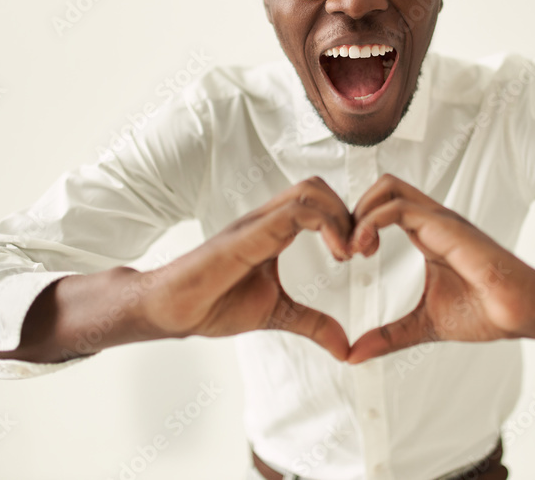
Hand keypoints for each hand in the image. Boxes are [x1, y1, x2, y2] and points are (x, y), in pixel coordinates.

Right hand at [140, 176, 352, 360]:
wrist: (171, 311)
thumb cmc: (213, 305)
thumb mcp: (277, 314)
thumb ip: (312, 323)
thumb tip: (344, 347)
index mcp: (272, 230)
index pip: (317, 200)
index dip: (346, 219)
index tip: (361, 253)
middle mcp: (265, 220)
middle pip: (316, 186)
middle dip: (349, 212)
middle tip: (363, 250)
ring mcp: (256, 223)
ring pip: (309, 190)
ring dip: (341, 216)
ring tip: (350, 252)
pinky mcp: (250, 234)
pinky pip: (295, 212)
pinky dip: (326, 226)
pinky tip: (337, 255)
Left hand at [344, 174, 534, 363]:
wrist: (521, 311)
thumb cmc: (487, 312)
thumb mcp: (423, 324)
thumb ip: (388, 335)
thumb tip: (355, 354)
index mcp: (428, 235)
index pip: (385, 206)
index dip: (358, 223)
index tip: (346, 256)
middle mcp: (432, 221)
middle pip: (383, 187)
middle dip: (353, 210)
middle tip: (344, 248)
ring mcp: (439, 219)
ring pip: (387, 187)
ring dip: (360, 212)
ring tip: (352, 248)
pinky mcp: (444, 226)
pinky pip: (397, 208)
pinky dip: (371, 222)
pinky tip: (364, 250)